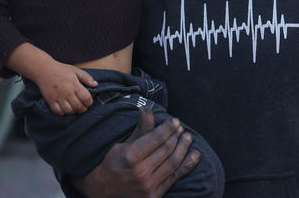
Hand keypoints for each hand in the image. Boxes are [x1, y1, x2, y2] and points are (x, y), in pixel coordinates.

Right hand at [34, 61, 97, 115]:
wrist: (44, 69)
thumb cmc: (61, 70)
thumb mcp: (75, 70)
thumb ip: (87, 78)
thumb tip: (96, 85)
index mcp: (74, 84)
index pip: (86, 98)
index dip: (89, 102)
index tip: (88, 101)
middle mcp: (67, 92)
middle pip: (78, 107)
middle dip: (83, 108)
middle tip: (83, 106)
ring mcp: (58, 97)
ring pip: (69, 111)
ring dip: (74, 111)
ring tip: (74, 107)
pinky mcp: (50, 101)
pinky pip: (58, 112)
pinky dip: (63, 112)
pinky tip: (65, 108)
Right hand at [76, 107, 199, 197]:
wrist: (104, 192)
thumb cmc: (112, 165)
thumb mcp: (122, 145)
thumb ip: (140, 129)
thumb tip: (147, 109)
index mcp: (131, 156)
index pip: (156, 138)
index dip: (168, 128)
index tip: (175, 121)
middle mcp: (141, 171)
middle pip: (166, 150)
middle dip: (177, 136)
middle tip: (182, 128)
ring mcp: (149, 185)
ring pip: (173, 163)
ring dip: (183, 148)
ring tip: (188, 138)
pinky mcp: (155, 195)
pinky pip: (175, 177)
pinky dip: (187, 165)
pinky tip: (195, 155)